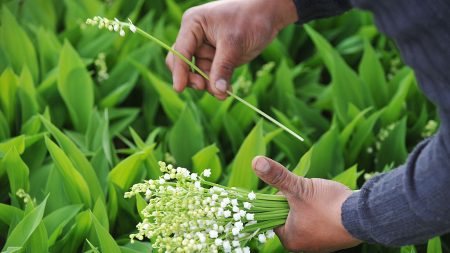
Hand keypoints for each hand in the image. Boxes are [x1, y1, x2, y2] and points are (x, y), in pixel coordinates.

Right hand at [166, 0, 297, 98]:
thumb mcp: (234, 43)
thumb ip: (223, 67)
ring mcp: (206, 49)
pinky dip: (218, 85)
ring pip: (199, 73)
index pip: (180, 51)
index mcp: (193, 25)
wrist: (269, 15)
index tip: (179, 89)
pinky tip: (228, 91)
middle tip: (204, 88)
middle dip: (193, 78)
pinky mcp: (217, 58)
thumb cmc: (250, 19)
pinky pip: (212, 76)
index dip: (179, 71)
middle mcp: (195, 37)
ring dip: (209, 85)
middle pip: (183, 64)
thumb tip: (217, 90)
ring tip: (225, 94)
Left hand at [252, 156, 361, 252]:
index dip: (282, 198)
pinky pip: (322, 218)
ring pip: (307, 214)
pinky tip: (333, 204)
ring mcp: (321, 242)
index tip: (293, 191)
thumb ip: (277, 176)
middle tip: (310, 194)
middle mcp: (304, 245)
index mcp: (289, 239)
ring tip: (323, 199)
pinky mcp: (335, 237)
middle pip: (290, 213)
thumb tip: (255, 162)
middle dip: (298, 199)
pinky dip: (325, 209)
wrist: (365, 216)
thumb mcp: (298, 188)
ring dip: (312, 202)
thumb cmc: (328, 205)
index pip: (274, 214)